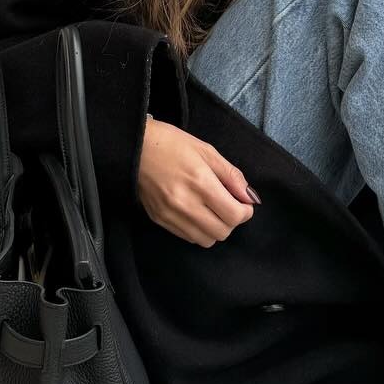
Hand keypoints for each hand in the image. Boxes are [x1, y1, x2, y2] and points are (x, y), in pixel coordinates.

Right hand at [136, 114, 259, 247]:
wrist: (134, 148)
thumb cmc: (171, 143)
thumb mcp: (206, 150)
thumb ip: (231, 175)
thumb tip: (249, 196)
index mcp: (200, 183)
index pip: (234, 215)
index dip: (246, 211)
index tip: (244, 202)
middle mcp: (185, 204)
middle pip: (222, 232)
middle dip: (232, 220)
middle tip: (229, 205)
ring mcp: (170, 215)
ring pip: (207, 240)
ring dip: (216, 228)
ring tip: (212, 210)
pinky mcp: (160, 220)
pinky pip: (189, 238)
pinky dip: (199, 230)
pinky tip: (196, 212)